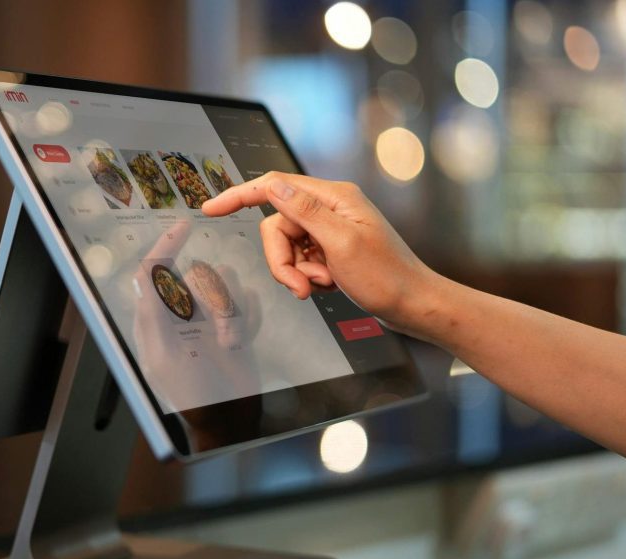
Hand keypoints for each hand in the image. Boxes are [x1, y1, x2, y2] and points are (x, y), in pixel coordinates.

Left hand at [131, 220, 261, 414]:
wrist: (228, 423)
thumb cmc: (190, 396)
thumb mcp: (164, 357)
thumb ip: (152, 314)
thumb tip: (144, 275)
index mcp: (156, 320)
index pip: (154, 271)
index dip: (166, 245)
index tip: (184, 226)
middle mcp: (181, 315)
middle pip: (197, 276)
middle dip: (211, 297)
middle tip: (217, 333)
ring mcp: (208, 321)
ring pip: (223, 286)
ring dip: (228, 313)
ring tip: (227, 343)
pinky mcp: (234, 328)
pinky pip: (245, 304)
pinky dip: (245, 320)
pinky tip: (238, 344)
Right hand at [202, 172, 441, 335]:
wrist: (414, 305)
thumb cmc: (388, 278)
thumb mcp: (342, 244)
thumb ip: (304, 212)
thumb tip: (272, 185)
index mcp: (333, 197)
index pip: (273, 185)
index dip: (239, 195)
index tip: (210, 208)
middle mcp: (330, 208)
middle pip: (277, 226)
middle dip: (281, 260)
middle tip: (302, 286)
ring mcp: (330, 229)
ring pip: (287, 246)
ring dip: (297, 271)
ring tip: (321, 286)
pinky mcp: (332, 249)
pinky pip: (301, 260)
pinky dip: (309, 276)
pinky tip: (330, 285)